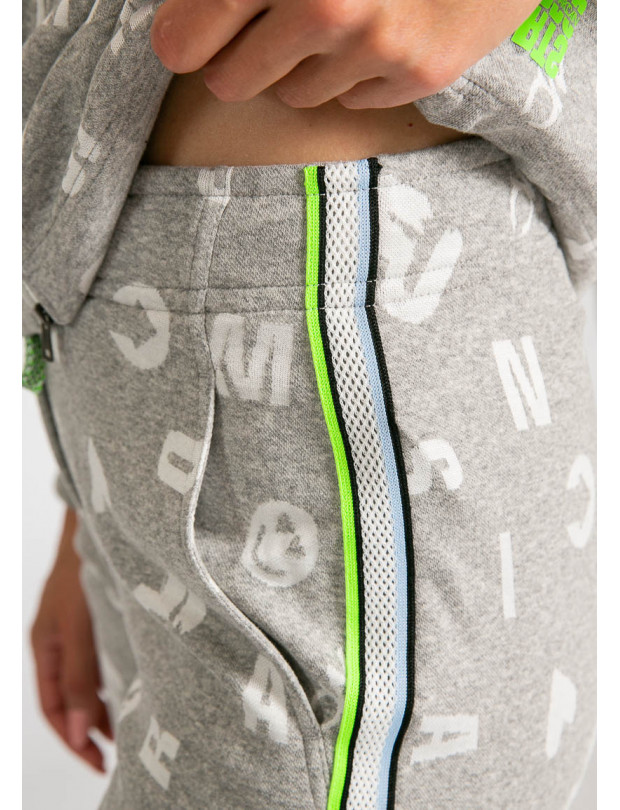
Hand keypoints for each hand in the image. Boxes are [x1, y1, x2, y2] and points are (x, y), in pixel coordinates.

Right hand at [30, 507, 112, 772]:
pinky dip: (117, 678)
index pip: (55, 708)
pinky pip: (105, 658)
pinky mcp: (103, 617)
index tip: (99, 763)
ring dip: (107, 705)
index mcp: (46, 647)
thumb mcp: (79, 627)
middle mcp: (62, 642)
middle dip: (93, 729)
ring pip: (90, 680)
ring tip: (133, 725)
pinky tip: (137, 686)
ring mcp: (82, 630)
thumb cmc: (85, 567)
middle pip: (72, 699)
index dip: (74, 740)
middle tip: (122, 751)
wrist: (106, 522)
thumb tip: (80, 733)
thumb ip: (81, 677)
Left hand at [150, 0, 540, 108]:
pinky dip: (351, 76)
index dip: (183, 38)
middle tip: (245, 43)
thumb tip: (181, 14)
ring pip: (292, 95)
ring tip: (330, 25)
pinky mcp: (420, 75)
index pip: (194, 30)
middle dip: (231, 63)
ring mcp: (379, 46)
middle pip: (233, 80)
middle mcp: (330, 4)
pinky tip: (375, 37)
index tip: (182, 42)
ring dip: (296, 67)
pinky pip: (350, 100)